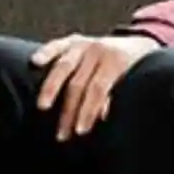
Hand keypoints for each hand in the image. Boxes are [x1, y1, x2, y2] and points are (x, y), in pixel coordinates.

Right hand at [31, 34, 160, 140]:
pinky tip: (35, 62)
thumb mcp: (132, 82)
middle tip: (62, 134)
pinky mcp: (73, 40)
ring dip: (51, 88)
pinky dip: (45, 52)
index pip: (99, 89)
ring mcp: (85, 44)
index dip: (88, 110)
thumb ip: (116, 96)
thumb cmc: (134, 71)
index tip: (80, 131)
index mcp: (117, 61)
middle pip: (78, 83)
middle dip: (69, 110)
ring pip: (64, 66)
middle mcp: (100, 51)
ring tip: (42, 107)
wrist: (139, 43)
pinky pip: (57, 45)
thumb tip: (101, 117)